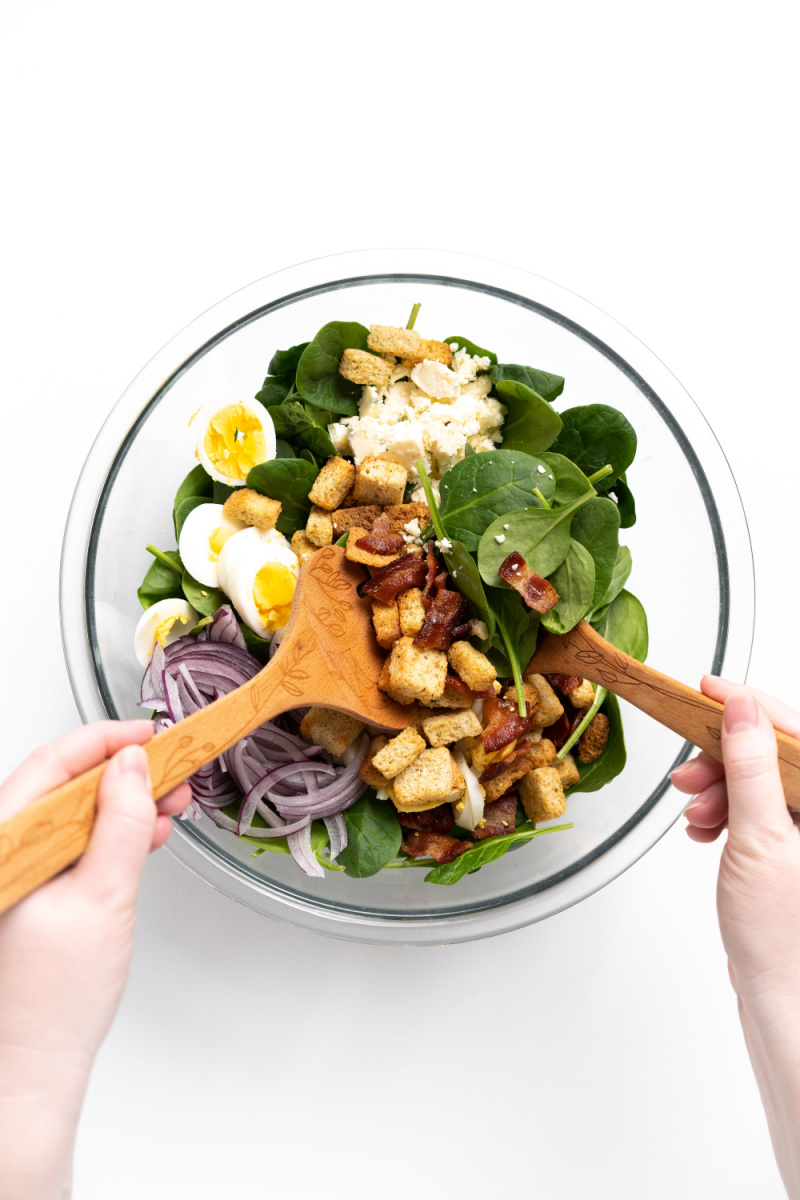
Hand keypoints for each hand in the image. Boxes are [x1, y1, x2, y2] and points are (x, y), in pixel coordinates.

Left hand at [0, 721, 189, 1199]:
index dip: (105, 740)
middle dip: (123, 770)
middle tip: (171, 765)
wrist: (32, 1067)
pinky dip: (113, 833)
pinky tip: (146, 833)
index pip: (52, 764)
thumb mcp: (103, 897)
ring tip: (170, 798)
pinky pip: (73, 844)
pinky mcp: (35, 893)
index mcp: (4, 845)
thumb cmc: (52, 1001)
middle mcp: (5, 853)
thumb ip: (121, 824)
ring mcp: (18, 874)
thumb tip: (132, 766)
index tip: (149, 734)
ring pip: (72, 814)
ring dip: (123, 801)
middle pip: (62, 785)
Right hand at [672, 678, 799, 1196]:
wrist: (782, 997)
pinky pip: (753, 806)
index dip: (748, 703)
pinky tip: (704, 827)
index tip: (707, 689)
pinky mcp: (788, 847)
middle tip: (689, 771)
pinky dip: (723, 810)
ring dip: (718, 785)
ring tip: (694, 810)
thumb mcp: (760, 838)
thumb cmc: (783, 937)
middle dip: (723, 755)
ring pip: (757, 779)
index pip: (791, 728)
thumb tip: (743, 709)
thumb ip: (751, 768)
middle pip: (771, 751)